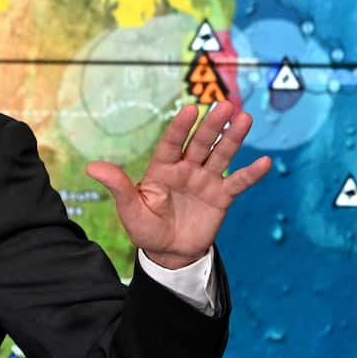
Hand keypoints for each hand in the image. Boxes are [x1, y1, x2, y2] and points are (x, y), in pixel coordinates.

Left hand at [85, 101, 271, 269]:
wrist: (168, 252)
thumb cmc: (144, 228)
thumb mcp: (128, 209)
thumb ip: (117, 186)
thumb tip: (92, 167)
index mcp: (161, 168)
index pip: (171, 143)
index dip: (180, 127)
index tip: (190, 109)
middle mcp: (185, 169)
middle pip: (200, 143)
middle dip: (212, 125)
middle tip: (225, 105)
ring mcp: (205, 181)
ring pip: (221, 155)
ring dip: (233, 138)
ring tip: (245, 118)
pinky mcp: (221, 198)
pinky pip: (237, 183)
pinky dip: (251, 174)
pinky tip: (264, 161)